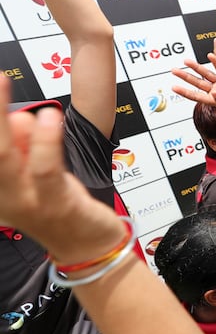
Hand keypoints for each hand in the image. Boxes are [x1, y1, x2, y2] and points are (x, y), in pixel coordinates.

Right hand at [0, 77, 123, 263]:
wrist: (89, 247)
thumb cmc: (61, 205)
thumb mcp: (40, 174)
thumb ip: (29, 148)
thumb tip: (24, 120)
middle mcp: (3, 196)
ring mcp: (27, 202)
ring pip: (5, 157)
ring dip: (6, 120)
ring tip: (7, 85)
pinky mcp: (55, 203)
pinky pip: (45, 169)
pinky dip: (45, 141)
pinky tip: (49, 118)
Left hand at [172, 34, 215, 114]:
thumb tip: (215, 94)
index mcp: (214, 100)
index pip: (196, 95)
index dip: (185, 92)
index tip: (174, 88)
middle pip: (197, 82)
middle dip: (185, 76)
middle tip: (174, 71)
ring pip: (206, 73)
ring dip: (196, 67)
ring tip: (186, 61)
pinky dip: (215, 62)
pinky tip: (209, 56)